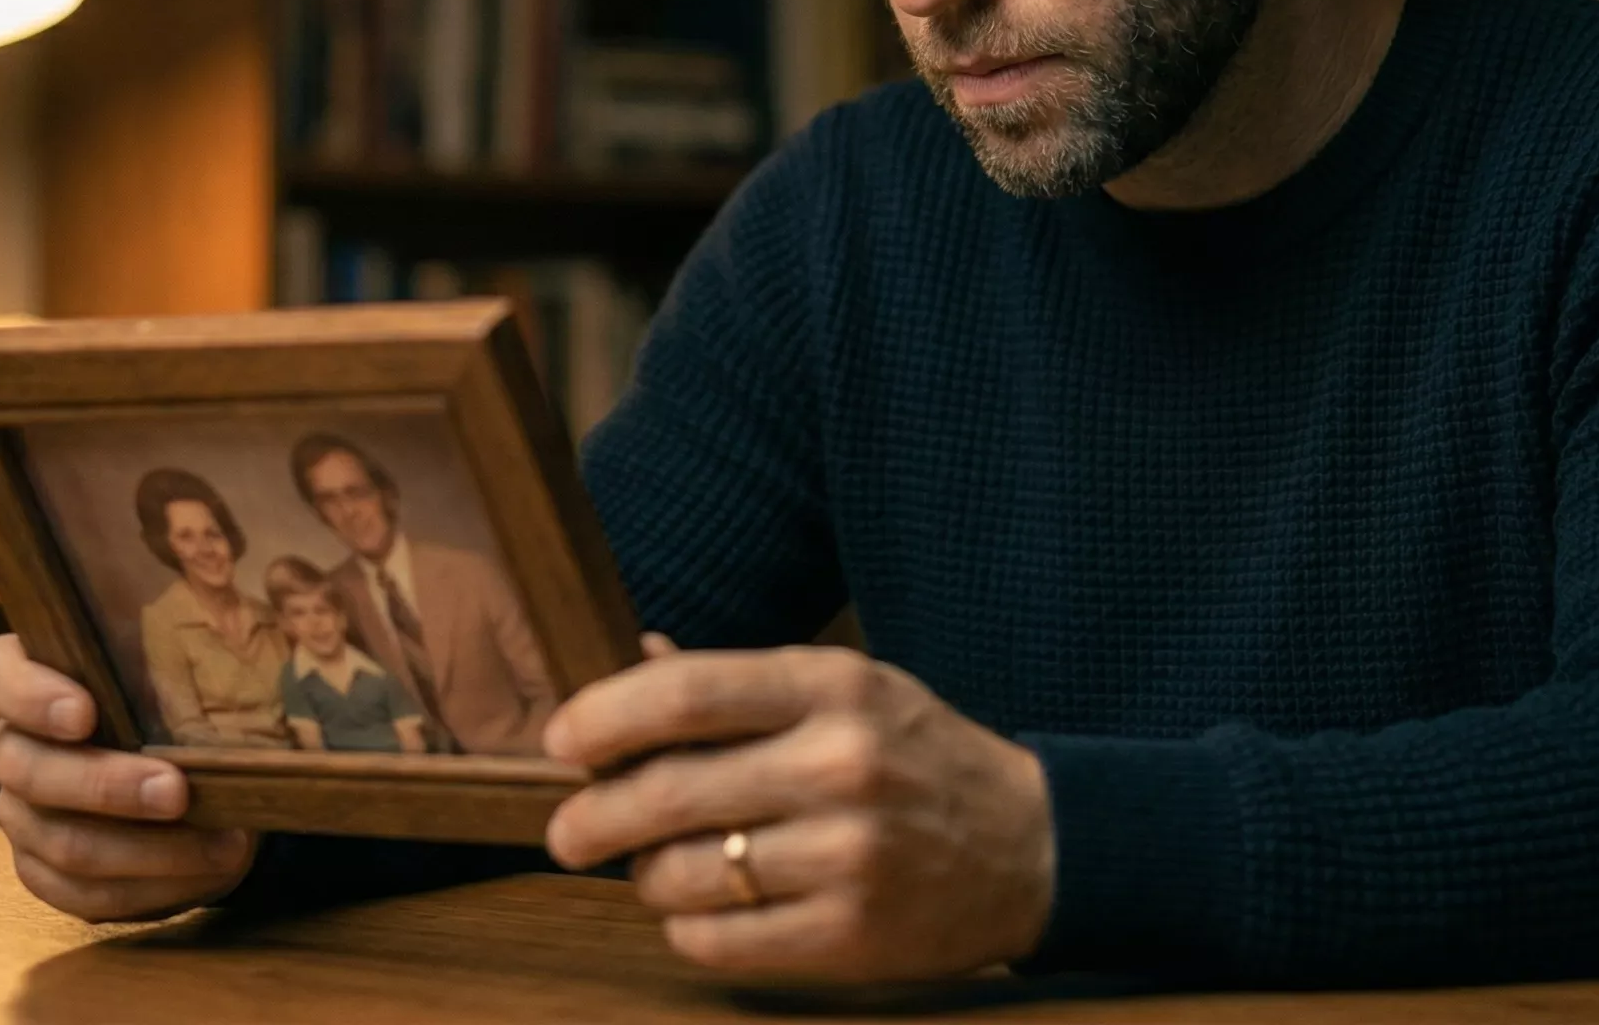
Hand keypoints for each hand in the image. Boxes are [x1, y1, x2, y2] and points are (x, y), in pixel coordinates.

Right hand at [0, 633, 256, 921]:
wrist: (202, 768)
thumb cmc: (184, 692)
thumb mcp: (184, 656)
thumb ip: (180, 627)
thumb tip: (229, 603)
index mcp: (25, 678)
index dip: (25, 697)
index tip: (83, 713)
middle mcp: (13, 747)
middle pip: (27, 771)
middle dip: (106, 785)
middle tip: (176, 790)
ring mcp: (24, 816)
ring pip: (63, 842)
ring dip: (147, 847)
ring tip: (220, 841)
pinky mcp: (49, 873)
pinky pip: (86, 893)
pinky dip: (153, 885)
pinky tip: (207, 867)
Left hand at [542, 636, 1053, 981]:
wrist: (1035, 847)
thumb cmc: (919, 758)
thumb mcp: (849, 688)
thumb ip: (741, 682)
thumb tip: (630, 657)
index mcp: (834, 686)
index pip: (686, 692)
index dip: (603, 717)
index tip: (563, 740)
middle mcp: (840, 765)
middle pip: (668, 790)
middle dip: (594, 816)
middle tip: (568, 831)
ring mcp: (848, 856)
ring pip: (684, 874)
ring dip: (647, 876)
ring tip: (655, 868)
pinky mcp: (852, 936)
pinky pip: (718, 941)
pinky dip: (688, 929)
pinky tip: (704, 911)